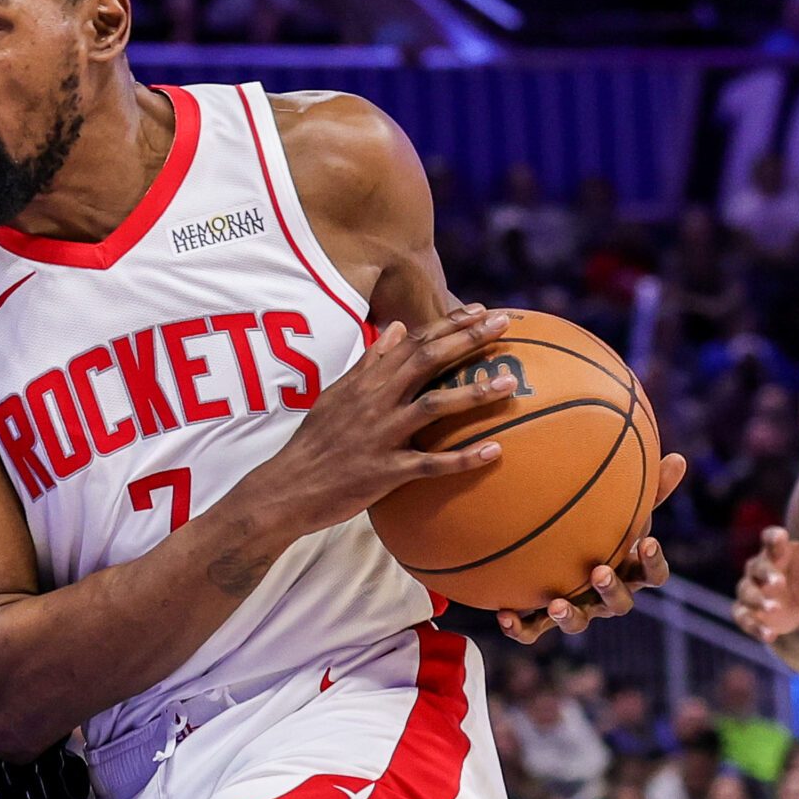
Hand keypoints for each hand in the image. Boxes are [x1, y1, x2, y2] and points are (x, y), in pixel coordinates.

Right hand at [258, 305, 518, 537]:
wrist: (288, 488)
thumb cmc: (316, 441)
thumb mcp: (337, 393)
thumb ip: (369, 362)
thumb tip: (395, 328)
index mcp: (367, 382)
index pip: (413, 343)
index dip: (448, 325)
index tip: (480, 311)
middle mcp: (375, 402)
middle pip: (427, 362)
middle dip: (468, 340)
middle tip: (504, 325)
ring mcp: (381, 435)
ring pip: (433, 407)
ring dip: (473, 393)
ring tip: (510, 383)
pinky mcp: (386, 471)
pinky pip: (430, 464)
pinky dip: (463, 459)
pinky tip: (495, 452)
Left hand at [497, 455, 686, 643]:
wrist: (551, 545)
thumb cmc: (597, 525)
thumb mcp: (621, 506)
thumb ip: (646, 489)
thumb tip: (678, 458)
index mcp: (628, 570)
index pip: (652, 574)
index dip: (653, 562)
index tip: (648, 542)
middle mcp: (604, 596)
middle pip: (619, 603)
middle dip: (611, 590)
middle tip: (600, 571)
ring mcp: (576, 609)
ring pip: (579, 622)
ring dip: (570, 616)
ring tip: (557, 604)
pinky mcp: (542, 618)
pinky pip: (534, 630)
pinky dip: (521, 628)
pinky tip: (505, 616)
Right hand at [733, 491, 798, 643]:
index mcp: (776, 551)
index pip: (770, 538)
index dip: (774, 539)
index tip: (781, 539)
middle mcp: (759, 569)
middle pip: (755, 568)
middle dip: (764, 575)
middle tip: (778, 584)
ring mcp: (752, 592)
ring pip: (747, 594)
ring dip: (759, 602)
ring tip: (775, 610)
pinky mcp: (748, 614)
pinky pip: (744, 619)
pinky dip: (755, 628)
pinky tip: (770, 635)